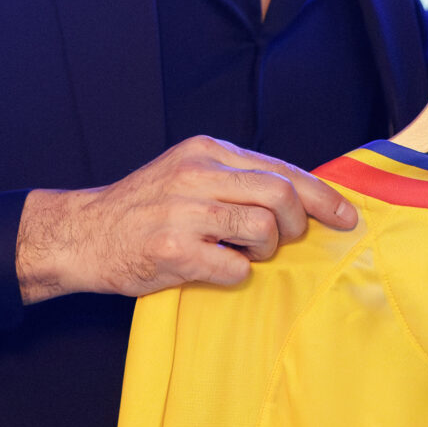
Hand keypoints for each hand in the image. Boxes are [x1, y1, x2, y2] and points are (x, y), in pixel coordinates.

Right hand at [16, 135, 358, 302]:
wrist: (82, 235)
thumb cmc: (143, 209)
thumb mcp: (187, 173)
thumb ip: (236, 177)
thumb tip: (301, 196)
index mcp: (206, 151)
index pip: (282, 170)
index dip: (322, 196)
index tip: (346, 217)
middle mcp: (197, 175)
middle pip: (282, 197)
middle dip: (297, 227)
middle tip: (282, 243)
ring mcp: (184, 212)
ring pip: (265, 231)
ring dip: (265, 252)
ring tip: (243, 254)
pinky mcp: (174, 251)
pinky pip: (236, 269)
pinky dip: (236, 275)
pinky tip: (215, 269)